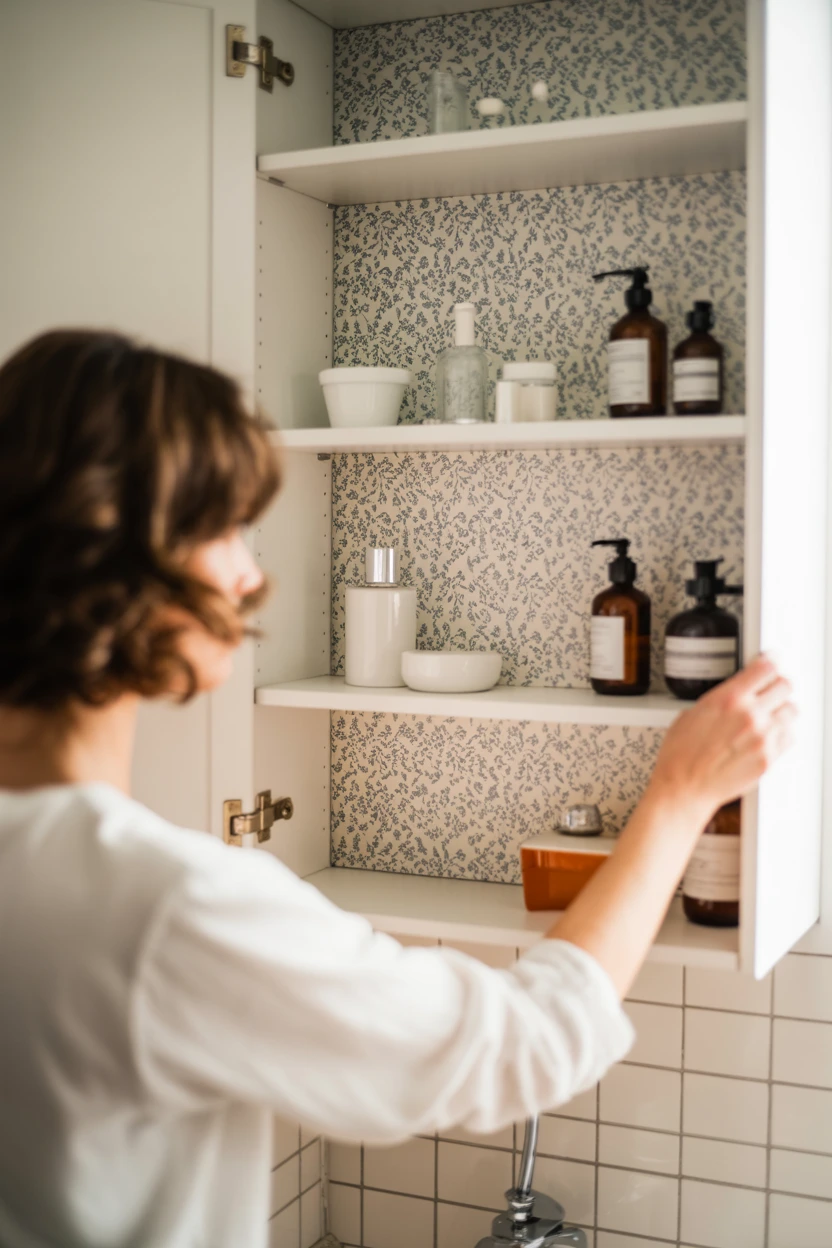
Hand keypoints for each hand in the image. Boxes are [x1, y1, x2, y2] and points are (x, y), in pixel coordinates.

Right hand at [648, 654, 796, 819]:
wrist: (683, 787)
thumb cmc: (681, 754)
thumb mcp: (693, 713)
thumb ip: (722, 699)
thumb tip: (736, 693)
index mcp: (728, 698)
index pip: (766, 667)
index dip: (771, 662)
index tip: (772, 662)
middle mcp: (749, 715)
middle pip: (785, 685)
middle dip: (777, 687)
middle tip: (772, 691)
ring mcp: (762, 737)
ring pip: (791, 711)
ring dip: (782, 711)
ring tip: (770, 716)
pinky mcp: (769, 758)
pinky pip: (789, 737)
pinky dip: (782, 734)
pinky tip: (768, 737)